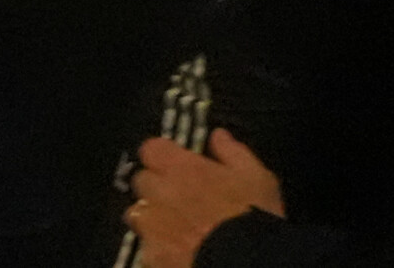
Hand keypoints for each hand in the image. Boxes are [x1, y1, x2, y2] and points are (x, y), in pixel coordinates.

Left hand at [127, 129, 284, 267]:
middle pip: (142, 180)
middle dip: (155, 186)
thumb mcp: (255, 176)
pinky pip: (145, 246)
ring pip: (137, 214)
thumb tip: (219, 137)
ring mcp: (153, 227)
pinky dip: (157, 247)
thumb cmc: (251, 218)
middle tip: (179, 196)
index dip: (162, 155)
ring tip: (174, 226)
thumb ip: (232, 152)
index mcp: (183, 168)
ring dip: (151, 217)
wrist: (244, 261)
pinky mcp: (152, 256)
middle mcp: (161, 193)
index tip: (174, 162)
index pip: (151, 149)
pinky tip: (176, 250)